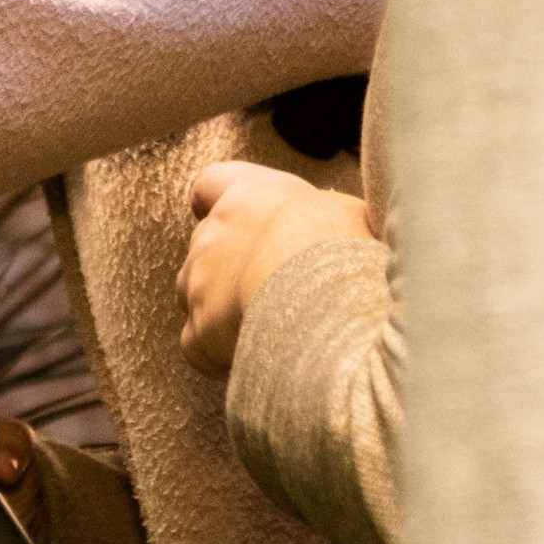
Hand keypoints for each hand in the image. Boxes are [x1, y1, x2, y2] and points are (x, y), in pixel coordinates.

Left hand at [178, 162, 375, 376]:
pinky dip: (217, 356)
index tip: (228, 216)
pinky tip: (251, 360)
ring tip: (266, 328)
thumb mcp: (348, 214)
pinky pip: (197, 347)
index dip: (215, 200)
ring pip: (195, 295)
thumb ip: (324, 220)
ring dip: (220, 311)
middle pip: (205, 248)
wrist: (318, 298)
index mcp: (249, 195)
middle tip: (272, 290)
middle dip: (228, 270)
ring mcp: (199, 283)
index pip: (212, 183)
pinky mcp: (199, 331)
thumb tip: (343, 232)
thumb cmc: (341, 249)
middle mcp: (213, 233)